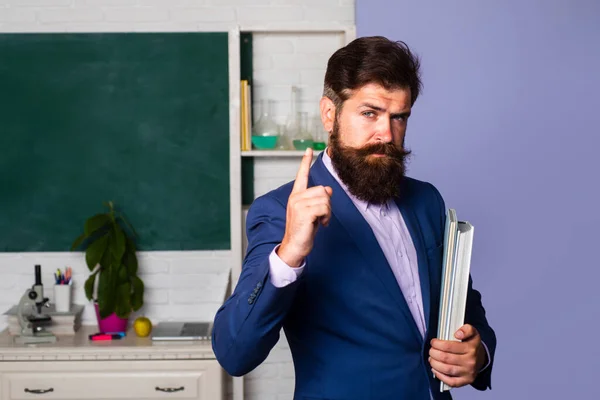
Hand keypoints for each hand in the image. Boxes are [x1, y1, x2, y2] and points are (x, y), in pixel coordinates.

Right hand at [277, 148, 331, 267]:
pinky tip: (321, 224)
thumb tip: (328, 190)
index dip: (305, 162)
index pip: (301, 175)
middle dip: (327, 203)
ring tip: (321, 221)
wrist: (295, 246)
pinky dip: (327, 217)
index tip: (309, 150)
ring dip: (328, 212)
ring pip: (325, 199)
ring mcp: (298, 204)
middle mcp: (296, 197)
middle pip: (322, 189)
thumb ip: (318, 200)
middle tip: (322, 216)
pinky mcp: (304, 212)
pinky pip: (324, 207)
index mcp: (296, 196)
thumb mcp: (313, 213)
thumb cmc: (303, 230)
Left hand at [429, 324, 486, 387]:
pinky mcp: (466, 381)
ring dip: (435, 364)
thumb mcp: (472, 333)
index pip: (448, 346)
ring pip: (447, 369)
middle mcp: (470, 361)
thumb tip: (457, 334)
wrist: (481, 358)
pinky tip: (435, 370)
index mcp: (471, 348)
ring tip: (431, 359)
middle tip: (431, 350)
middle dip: (434, 353)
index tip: (433, 342)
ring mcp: (468, 372)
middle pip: (445, 358)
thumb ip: (466, 329)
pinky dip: (440, 376)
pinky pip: (451, 382)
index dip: (437, 344)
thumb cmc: (472, 345)